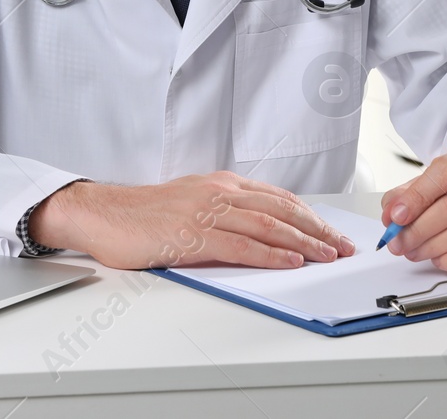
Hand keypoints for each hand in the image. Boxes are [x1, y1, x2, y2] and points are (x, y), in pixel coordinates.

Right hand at [27, 172, 356, 270]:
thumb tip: (260, 231)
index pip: (278, 198)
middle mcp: (218, 192)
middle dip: (317, 229)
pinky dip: (270, 254)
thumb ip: (225, 212)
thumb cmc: (144, 214)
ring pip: (267, 226)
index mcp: (221, 184)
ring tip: (327, 256)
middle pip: (280, 210)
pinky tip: (289, 262)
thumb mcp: (192, 203)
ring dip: (303, 242)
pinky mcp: (192, 235)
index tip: (332, 232)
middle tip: (342, 246)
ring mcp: (206, 212)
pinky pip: (240, 245)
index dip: (310, 216)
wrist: (104, 214)